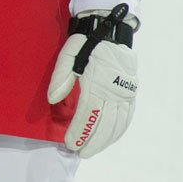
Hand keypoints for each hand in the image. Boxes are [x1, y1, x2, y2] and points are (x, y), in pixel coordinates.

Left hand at [47, 3, 137, 158]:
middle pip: (104, 123)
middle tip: (80, 152)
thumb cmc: (85, 43)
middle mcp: (113, 91)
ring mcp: (125, 93)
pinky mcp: (131, 92)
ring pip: (117, 123)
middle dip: (91, 140)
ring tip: (92, 150)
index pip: (88, 113)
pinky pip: (127, 116)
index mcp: (97, 82)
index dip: (79, 130)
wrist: (111, 30)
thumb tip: (52, 99)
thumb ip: (60, 77)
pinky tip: (110, 138)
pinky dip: (119, 130)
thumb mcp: (68, 54)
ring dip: (105, 139)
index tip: (70, 143)